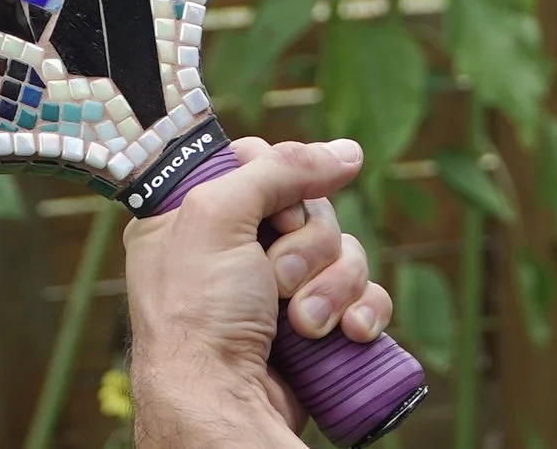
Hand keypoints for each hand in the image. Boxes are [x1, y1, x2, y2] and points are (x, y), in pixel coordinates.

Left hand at [125, 137, 394, 447]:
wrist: (221, 404)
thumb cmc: (200, 312)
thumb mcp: (218, 216)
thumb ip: (278, 169)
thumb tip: (348, 152)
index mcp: (193, 215)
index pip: (257, 162)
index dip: (277, 181)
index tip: (274, 210)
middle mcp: (233, 250)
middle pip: (309, 207)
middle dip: (306, 246)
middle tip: (276, 278)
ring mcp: (275, 293)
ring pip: (343, 251)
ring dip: (333, 286)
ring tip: (304, 323)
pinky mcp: (315, 329)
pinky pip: (364, 296)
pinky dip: (363, 311)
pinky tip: (348, 333)